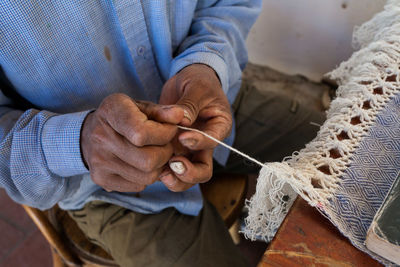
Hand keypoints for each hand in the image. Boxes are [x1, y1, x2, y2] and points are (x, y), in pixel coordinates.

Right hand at [81, 93, 182, 191]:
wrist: (89, 133)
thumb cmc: (124, 117)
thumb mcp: (142, 106)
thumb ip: (163, 112)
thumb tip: (181, 116)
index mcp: (112, 111)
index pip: (142, 133)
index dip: (164, 134)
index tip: (169, 130)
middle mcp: (101, 137)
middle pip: (148, 160)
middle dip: (165, 153)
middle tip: (165, 144)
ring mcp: (99, 161)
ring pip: (147, 176)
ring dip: (159, 166)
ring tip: (155, 153)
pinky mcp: (101, 179)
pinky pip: (138, 185)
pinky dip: (147, 176)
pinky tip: (142, 163)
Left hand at [159, 64, 232, 190]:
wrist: (187, 82)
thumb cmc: (198, 81)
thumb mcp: (196, 87)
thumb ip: (190, 104)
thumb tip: (182, 120)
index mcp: (218, 126)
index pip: (213, 141)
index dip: (199, 142)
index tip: (183, 136)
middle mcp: (205, 143)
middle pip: (203, 169)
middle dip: (189, 173)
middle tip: (174, 164)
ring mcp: (189, 149)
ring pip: (186, 174)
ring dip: (175, 178)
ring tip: (162, 173)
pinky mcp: (173, 149)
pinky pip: (170, 167)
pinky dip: (161, 171)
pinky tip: (150, 166)